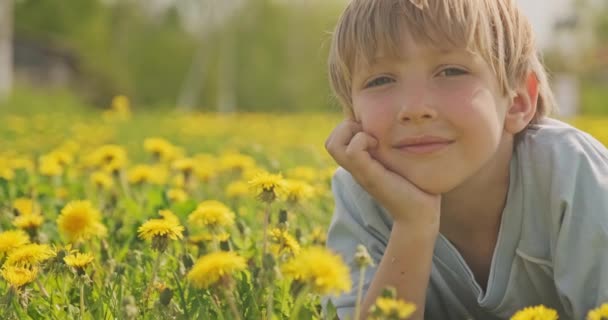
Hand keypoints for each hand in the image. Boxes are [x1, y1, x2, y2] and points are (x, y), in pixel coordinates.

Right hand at [325, 119, 440, 228]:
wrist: (420, 214)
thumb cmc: (416, 187)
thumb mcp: (400, 161)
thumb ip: (394, 148)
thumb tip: (402, 128)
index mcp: (360, 164)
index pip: (336, 140)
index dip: (349, 127)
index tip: (372, 130)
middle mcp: (355, 169)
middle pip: (330, 142)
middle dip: (346, 126)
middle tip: (370, 132)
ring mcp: (359, 173)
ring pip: (333, 144)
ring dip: (352, 132)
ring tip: (373, 139)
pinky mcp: (369, 176)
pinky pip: (352, 151)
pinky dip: (363, 140)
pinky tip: (379, 145)